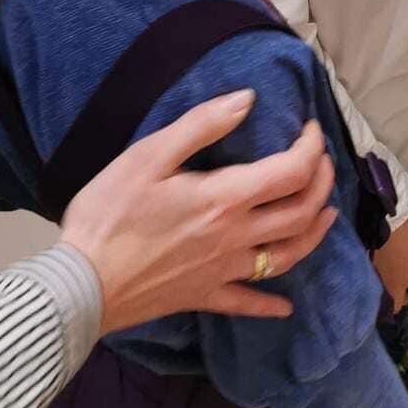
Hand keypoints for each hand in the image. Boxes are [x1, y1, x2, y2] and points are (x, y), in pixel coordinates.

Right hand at [59, 97, 336, 331]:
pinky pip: (247, 303)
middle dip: (321, 184)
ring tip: (326, 216)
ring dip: (313, 234)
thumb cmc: (109, 214)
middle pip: (300, 213)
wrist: (81, 283)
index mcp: (226, 198)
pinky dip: (271, 304)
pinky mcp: (203, 297)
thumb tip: (247, 100)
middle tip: (322, 163)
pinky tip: (286, 307)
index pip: (292, 171)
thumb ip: (201, 125)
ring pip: (286, 257)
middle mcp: (235, 237)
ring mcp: (223, 272)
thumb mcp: (148, 156)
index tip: (309, 129)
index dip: (311, 147)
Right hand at [372, 209, 407, 310]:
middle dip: (400, 295)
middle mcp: (396, 284)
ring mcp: (378, 278)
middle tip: (401, 278)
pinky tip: (375, 264)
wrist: (383, 216)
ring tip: (386, 273)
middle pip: (398, 304)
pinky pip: (369, 281)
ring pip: (381, 295)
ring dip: (385, 288)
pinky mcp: (365, 268)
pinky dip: (373, 277)